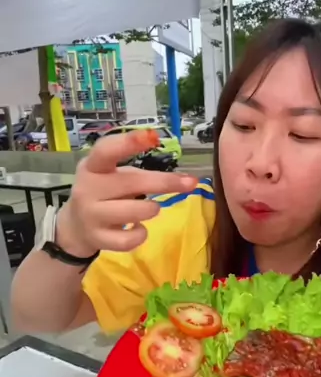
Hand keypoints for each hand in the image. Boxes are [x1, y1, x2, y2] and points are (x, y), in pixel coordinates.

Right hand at [56, 129, 197, 255]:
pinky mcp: (97, 238)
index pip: (106, 150)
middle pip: (130, 182)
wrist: (75, 227)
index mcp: (93, 167)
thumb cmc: (103, 194)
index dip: (128, 143)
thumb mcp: (114, 176)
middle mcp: (88, 189)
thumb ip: (144, 174)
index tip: (152, 137)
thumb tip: (188, 180)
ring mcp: (91, 215)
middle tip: (189, 183)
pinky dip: (141, 234)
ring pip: (134, 212)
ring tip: (150, 208)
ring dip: (151, 209)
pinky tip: (138, 228)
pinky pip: (129, 240)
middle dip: (164, 182)